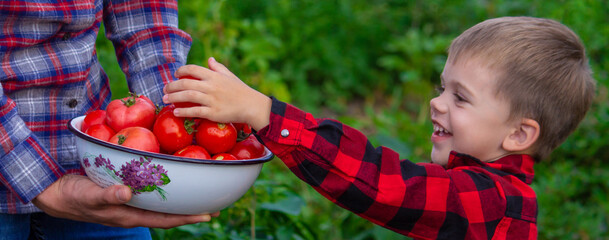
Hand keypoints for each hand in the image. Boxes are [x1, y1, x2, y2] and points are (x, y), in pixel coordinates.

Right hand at [32, 174, 219, 228]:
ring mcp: (131, 203)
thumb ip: (106, 195)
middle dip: (191, 209)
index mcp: (130, 215)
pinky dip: (165, 188)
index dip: (187, 217)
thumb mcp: (88, 195)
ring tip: (201, 191)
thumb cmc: (73, 196)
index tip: (209, 214)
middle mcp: (135, 211)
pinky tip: (172, 179)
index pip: (165, 219)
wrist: (57, 194)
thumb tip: (126, 193)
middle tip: (215, 202)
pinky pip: (151, 193)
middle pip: (169, 213)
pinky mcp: (126, 192)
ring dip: (181, 198)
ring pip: (162, 203)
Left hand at [163, 57, 271, 130]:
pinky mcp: (213, 112)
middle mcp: (211, 86)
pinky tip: (176, 112)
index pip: (192, 69)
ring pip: (187, 96)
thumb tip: (209, 59)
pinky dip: (183, 111)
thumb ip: (218, 68)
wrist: (252, 106)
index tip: (175, 74)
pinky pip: (195, 111)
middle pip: (186, 83)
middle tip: (165, 90)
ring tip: (165, 100)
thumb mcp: (229, 76)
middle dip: (172, 86)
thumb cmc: (241, 91)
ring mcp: (212, 100)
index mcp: (214, 76)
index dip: (181, 71)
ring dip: (174, 98)